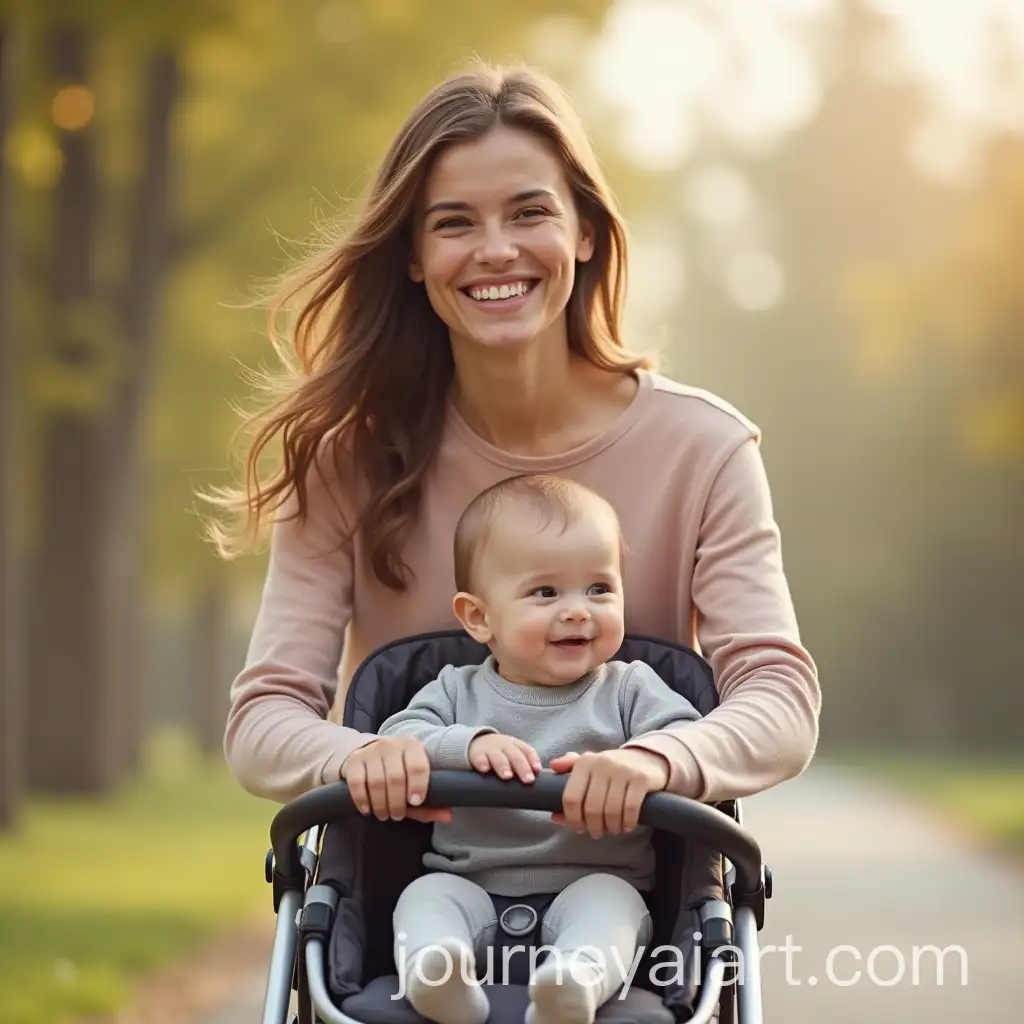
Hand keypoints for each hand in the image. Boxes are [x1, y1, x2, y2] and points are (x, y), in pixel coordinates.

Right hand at [341, 736, 450, 823]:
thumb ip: (430, 802)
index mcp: (412, 746)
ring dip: (381, 805)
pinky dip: (362, 800)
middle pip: (396, 778)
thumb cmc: (398, 772)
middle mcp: (391, 745)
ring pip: (376, 782)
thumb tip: (447, 816)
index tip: (415, 802)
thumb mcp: (414, 784)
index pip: (418, 766)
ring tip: (384, 814)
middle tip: (397, 815)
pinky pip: (357, 783)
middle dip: (397, 803)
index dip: (418, 786)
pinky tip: (368, 809)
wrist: (369, 753)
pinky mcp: (354, 760)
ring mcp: (371, 751)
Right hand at [468, 733, 541, 782]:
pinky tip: (485, 769)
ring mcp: (490, 749)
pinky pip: (479, 758)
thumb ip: (522, 766)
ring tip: (508, 776)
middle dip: (522, 767)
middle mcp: (504, 745)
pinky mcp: (476, 755)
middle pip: (515, 755)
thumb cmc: (500, 754)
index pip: (527, 750)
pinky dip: (482, 763)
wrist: (475, 742)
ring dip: (504, 765)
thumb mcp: (512, 754)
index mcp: (515, 745)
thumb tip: (537, 785)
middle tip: (528, 780)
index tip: (537, 770)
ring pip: (498, 757)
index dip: (533, 759)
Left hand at [549, 748, 669, 837]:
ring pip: (611, 811)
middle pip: (592, 808)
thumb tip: (551, 813)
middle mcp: (602, 763)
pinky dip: (628, 822)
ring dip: (612, 827)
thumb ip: (567, 793)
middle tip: (597, 833)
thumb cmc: (611, 771)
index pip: (571, 797)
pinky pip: (631, 808)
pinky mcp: (641, 778)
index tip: (579, 828)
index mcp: (585, 762)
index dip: (573, 819)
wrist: (646, 758)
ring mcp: (623, 770)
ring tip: (613, 829)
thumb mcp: (588, 770)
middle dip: (594, 827)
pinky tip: (627, 825)